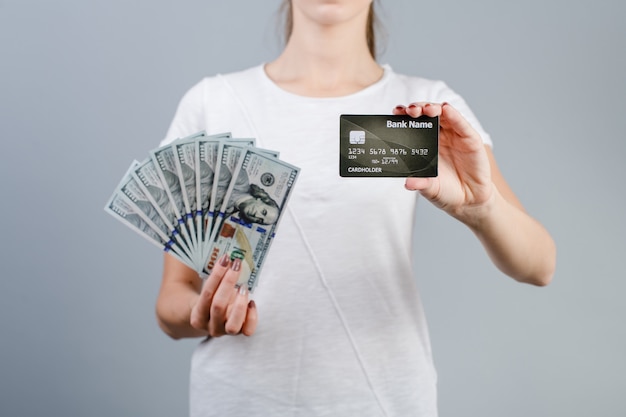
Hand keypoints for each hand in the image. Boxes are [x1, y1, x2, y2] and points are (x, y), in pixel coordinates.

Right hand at [189, 254, 257, 336]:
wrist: (209, 317)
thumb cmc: (210, 298)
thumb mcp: (208, 289)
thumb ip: (214, 275)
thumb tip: (227, 255)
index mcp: (197, 315)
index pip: (206, 294)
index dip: (216, 275)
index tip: (225, 259)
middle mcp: (210, 326)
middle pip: (218, 305)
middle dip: (228, 282)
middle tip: (237, 265)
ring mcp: (225, 332)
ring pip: (233, 324)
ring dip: (240, 303)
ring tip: (243, 286)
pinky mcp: (239, 333)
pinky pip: (248, 330)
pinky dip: (252, 317)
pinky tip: (251, 303)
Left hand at [393, 102, 494, 223]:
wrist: (469, 201)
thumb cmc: (446, 191)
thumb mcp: (430, 188)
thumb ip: (420, 183)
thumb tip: (408, 183)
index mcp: (425, 144)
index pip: (413, 124)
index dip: (404, 116)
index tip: (395, 113)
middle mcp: (439, 136)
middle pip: (426, 115)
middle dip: (417, 109)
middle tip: (409, 111)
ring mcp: (455, 136)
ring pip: (443, 114)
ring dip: (433, 108)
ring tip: (426, 109)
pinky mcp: (470, 139)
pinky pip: (461, 124)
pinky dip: (454, 115)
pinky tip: (446, 110)